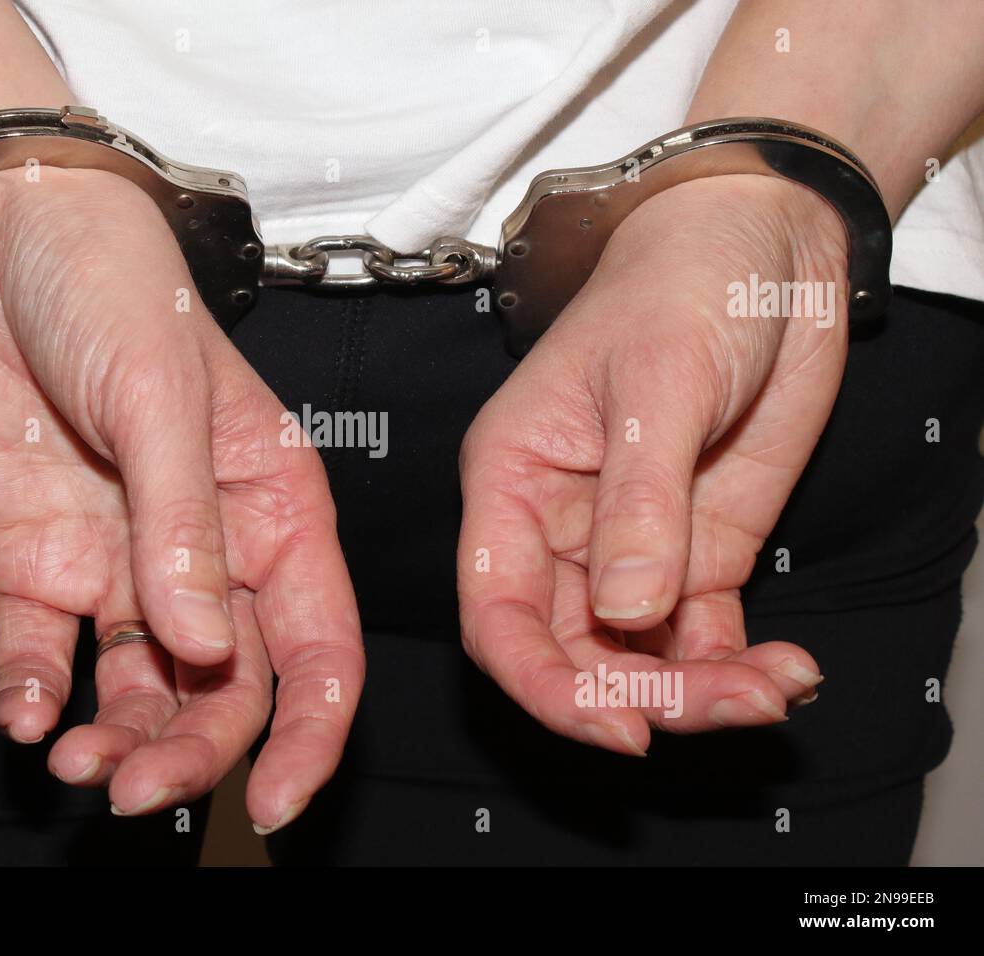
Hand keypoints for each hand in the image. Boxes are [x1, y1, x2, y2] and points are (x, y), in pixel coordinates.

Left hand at [0, 167, 362, 829]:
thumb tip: (202, 642)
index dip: (310, 735)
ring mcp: (120, 564)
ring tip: (76, 764)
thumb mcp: (163, 393)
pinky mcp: (35, 564)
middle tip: (140, 790)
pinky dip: (32, 701)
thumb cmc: (110, 281)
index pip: (318, 645)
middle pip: (226, 691)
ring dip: (117, 744)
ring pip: (141, 692)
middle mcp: (207, 552)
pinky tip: (24, 719)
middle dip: (194, 754)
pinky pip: (41, 657)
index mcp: (273, 507)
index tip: (276, 804)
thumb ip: (184, 521)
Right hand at [458, 174, 845, 753]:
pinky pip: (701, 639)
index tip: (620, 727)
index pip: (497, 613)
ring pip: (637, 660)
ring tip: (773, 689)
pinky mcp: (695, 552)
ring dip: (699, 693)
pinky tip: (785, 670)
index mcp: (514, 482)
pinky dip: (736, 669)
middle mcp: (558, 528)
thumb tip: (624, 616)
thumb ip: (638, 503)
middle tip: (729, 705)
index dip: (544, 685)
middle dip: (641, 698)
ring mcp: (630, 547)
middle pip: (571, 653)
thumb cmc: (681, 283)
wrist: (765, 246)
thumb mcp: (657, 383)